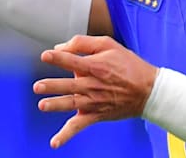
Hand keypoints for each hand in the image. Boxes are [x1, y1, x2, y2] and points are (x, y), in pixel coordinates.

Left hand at [33, 35, 157, 148]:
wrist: (148, 90)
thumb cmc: (128, 65)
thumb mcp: (109, 44)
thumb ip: (83, 43)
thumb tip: (60, 47)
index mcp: (96, 66)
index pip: (72, 61)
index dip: (58, 58)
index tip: (45, 56)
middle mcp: (93, 85)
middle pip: (70, 85)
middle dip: (53, 85)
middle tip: (38, 86)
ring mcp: (94, 101)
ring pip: (71, 104)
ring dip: (56, 105)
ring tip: (42, 105)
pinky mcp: (95, 115)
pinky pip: (79, 126)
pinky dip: (66, 135)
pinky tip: (55, 142)